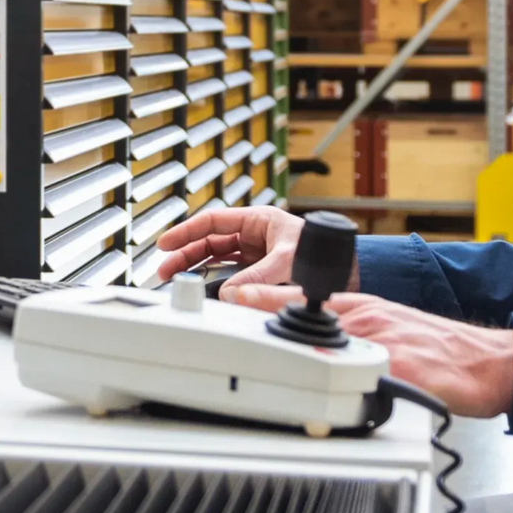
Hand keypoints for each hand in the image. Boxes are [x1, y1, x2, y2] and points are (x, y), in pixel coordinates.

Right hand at [155, 206, 345, 295]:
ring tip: (175, 280)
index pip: (213, 221)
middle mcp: (254, 235)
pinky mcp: (260, 270)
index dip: (186, 231)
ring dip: (195, 268)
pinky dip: (214, 280)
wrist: (348, 270)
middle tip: (164, 270)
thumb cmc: (325, 253)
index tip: (165, 243)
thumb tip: (231, 292)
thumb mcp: (289, 261)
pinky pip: (229, 273)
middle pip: (209, 241)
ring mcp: (255, 253)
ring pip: (216, 257)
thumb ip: (260, 277)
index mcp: (258, 220)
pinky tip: (201, 289)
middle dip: (185, 254)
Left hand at [227, 285, 512, 418]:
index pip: (303, 296)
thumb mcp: (390, 329)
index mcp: (362, 309)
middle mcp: (368, 320)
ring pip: (330, 341)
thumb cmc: (441, 350)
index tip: (231, 296)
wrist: (488, 361)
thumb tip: (310, 344)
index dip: (263, 297)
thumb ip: (351, 334)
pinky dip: (342, 380)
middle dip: (269, 327)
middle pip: (308, 317)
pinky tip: (322, 388)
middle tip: (229, 334)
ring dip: (297, 352)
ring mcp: (384, 342)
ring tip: (264, 361)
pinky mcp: (403, 368)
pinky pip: (367, 374)